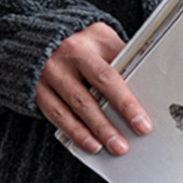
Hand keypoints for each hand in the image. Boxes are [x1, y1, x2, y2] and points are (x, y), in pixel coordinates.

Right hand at [38, 23, 151, 154]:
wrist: (39, 35)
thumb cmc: (81, 41)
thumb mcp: (102, 39)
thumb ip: (120, 60)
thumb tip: (144, 90)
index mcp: (93, 39)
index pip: (114, 73)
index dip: (128, 101)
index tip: (143, 123)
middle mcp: (71, 53)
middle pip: (98, 86)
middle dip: (117, 115)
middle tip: (131, 137)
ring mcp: (52, 71)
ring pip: (77, 104)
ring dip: (97, 130)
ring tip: (114, 146)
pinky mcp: (39, 88)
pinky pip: (57, 114)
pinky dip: (75, 132)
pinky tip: (90, 144)